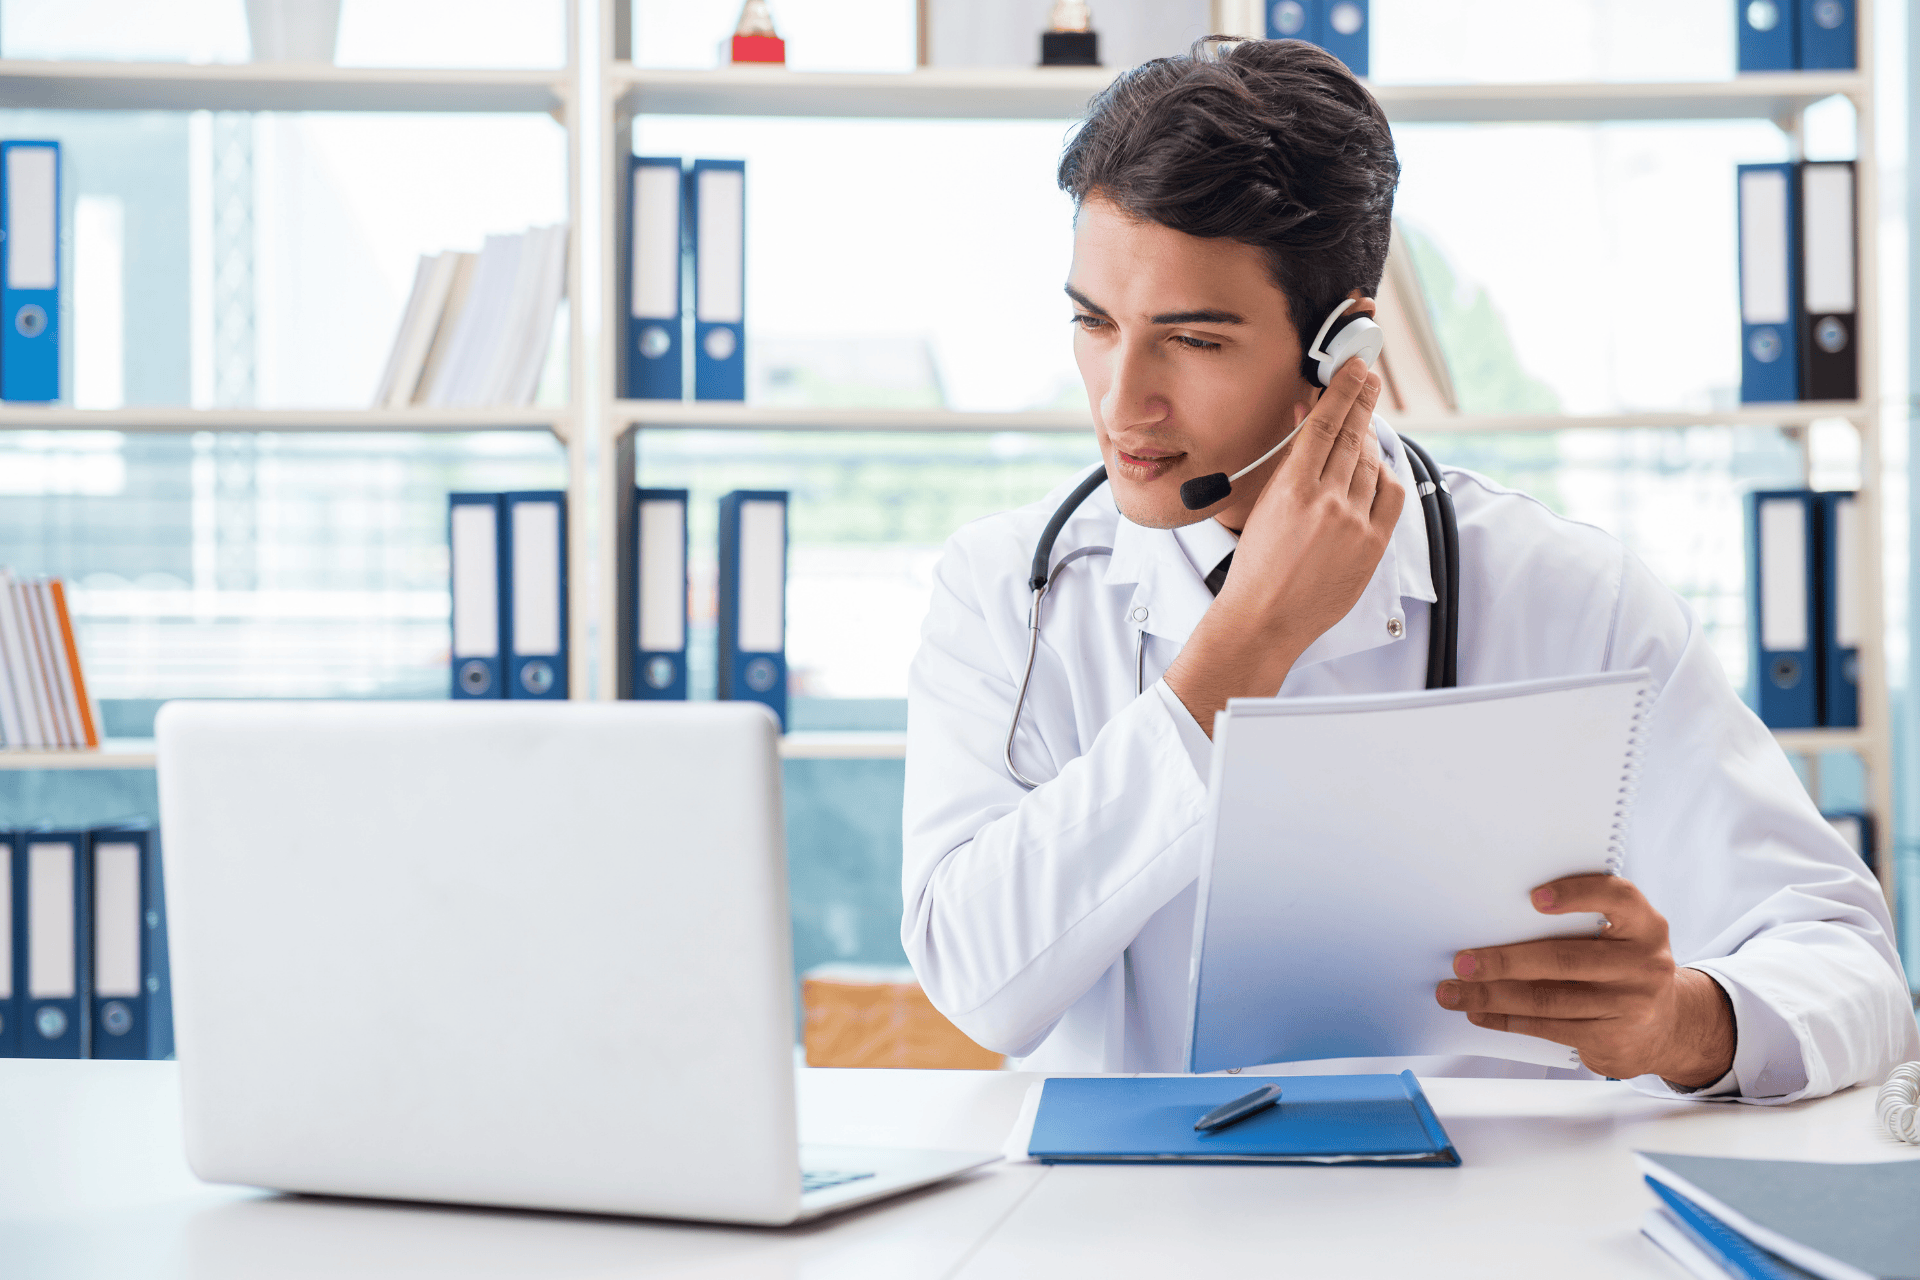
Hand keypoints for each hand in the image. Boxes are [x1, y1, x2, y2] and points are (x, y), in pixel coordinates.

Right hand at [1163, 357, 1404, 732]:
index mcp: (1293, 488)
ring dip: (1369, 442)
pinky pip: (1390, 494)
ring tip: (1363, 430)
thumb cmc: (1257, 568)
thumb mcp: (1264, 506)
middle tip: (1369, 379)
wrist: (1265, 617)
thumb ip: (1292, 467)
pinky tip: (1377, 470)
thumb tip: (1310, 430)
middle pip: (1355, 435)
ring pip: (1371, 464)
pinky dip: (1385, 477)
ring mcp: (1354, 522)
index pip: (1327, 423)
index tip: (1355, 369)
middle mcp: (1327, 500)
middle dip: (1363, 401)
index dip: (1345, 390)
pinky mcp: (1373, 543)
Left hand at [1434, 874, 1735, 1087]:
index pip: (1616, 897)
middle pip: (1563, 958)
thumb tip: (1497, 919)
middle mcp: (1644, 963)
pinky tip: (1479, 1013)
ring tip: (1454, 992)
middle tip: (1462, 961)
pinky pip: (1548, 1028)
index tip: (1534, 898)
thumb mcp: (1621, 937)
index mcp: (1644, 925)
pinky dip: (1507, 1020)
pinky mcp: (1612, 1039)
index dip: (1576, 894)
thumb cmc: (1623, 967)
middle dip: (1504, 960)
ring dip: (1492, 996)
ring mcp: (1630, 1004)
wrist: (1668, 1026)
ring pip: (1548, 999)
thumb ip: (1582, 922)